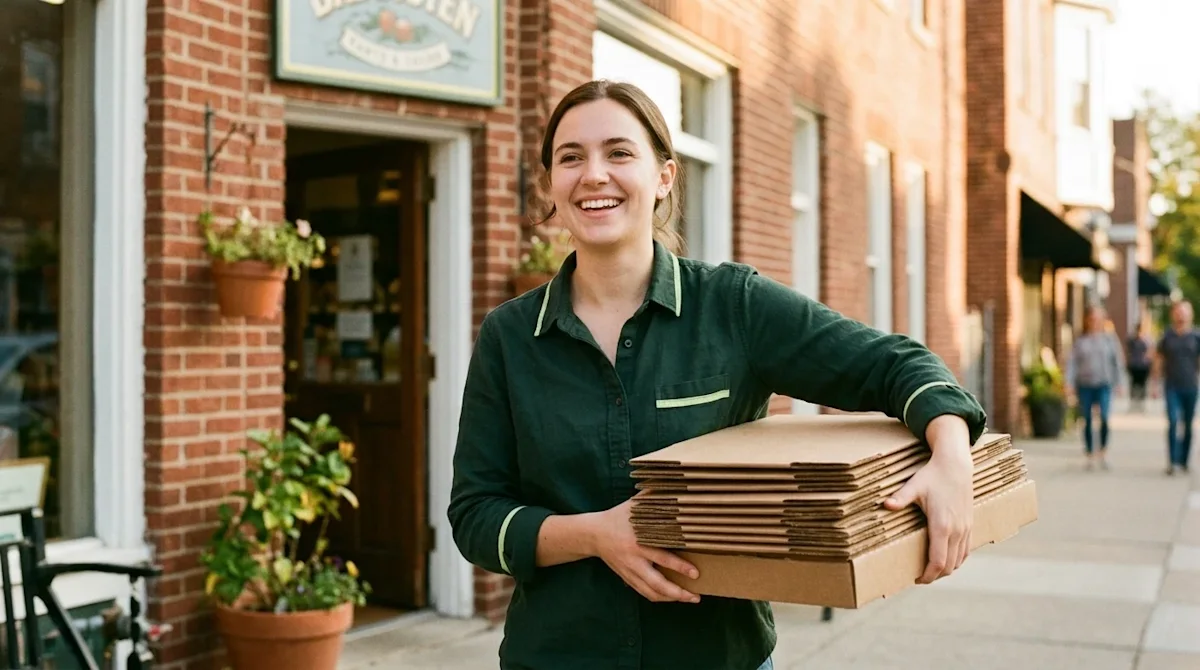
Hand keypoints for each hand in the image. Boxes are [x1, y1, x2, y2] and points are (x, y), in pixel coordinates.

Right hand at [587, 499, 701, 602]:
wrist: (593, 534)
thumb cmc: (618, 517)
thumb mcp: (635, 505)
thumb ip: (654, 498)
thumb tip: (674, 486)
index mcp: (638, 543)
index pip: (662, 558)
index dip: (680, 567)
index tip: (695, 573)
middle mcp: (634, 561)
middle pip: (657, 583)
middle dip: (678, 592)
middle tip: (695, 596)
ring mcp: (629, 572)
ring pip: (651, 592)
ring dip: (671, 598)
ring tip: (689, 598)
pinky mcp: (626, 578)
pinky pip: (643, 593)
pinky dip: (659, 597)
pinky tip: (671, 597)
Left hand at [883, 443, 973, 583]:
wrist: (956, 466)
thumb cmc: (933, 476)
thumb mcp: (914, 486)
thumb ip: (900, 498)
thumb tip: (885, 505)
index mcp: (942, 526)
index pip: (938, 562)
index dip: (928, 575)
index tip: (917, 579)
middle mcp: (956, 530)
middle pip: (949, 566)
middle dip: (935, 576)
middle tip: (920, 577)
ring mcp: (965, 528)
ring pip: (959, 560)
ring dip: (946, 569)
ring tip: (931, 570)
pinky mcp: (969, 524)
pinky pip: (966, 550)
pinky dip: (956, 559)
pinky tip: (946, 558)